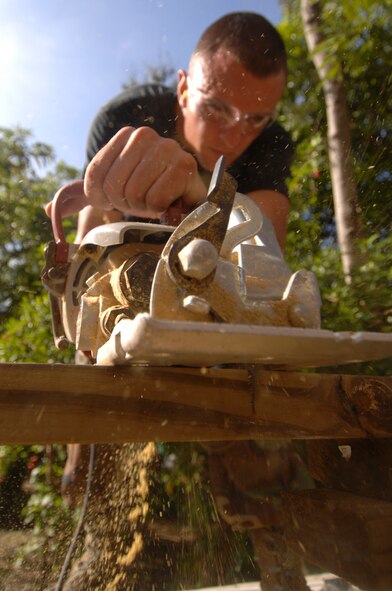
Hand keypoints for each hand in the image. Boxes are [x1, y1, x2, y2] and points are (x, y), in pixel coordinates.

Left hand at [84, 126, 206, 215]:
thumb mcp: (113, 188)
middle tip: (141, 201)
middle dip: (126, 204)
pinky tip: (169, 202)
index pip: (95, 175)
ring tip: (155, 200)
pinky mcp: (185, 167)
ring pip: (134, 194)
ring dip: (143, 207)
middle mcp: (145, 135)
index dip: (102, 198)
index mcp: (125, 135)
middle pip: (114, 187)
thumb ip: (83, 194)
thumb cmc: (148, 191)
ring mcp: (167, 148)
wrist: (186, 198)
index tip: (117, 199)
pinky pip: (156, 200)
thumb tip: (49, 210)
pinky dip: (160, 209)